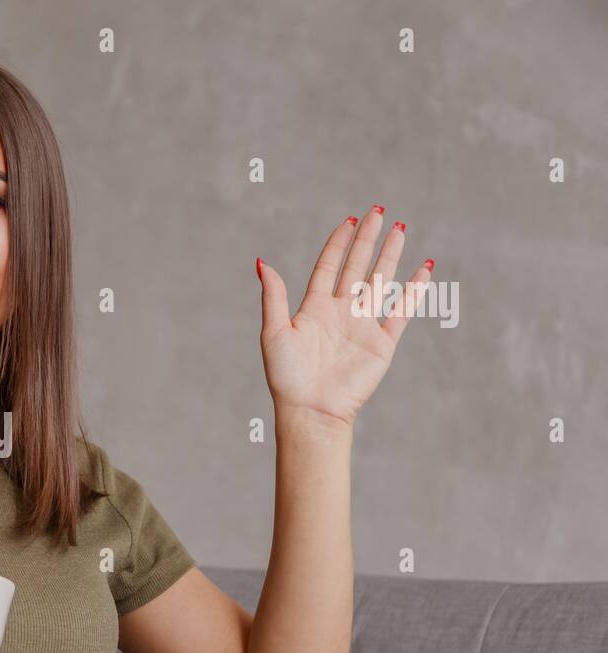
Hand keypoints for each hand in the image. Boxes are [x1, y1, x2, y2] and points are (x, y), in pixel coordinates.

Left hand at [257, 205, 431, 430]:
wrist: (311, 410)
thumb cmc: (287, 376)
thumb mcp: (273, 332)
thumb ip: (274, 296)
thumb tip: (262, 262)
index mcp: (313, 309)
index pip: (329, 267)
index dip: (339, 243)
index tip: (350, 219)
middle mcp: (340, 313)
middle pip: (356, 267)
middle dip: (367, 239)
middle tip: (378, 210)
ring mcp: (363, 326)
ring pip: (379, 281)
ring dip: (390, 255)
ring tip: (401, 228)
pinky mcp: (382, 343)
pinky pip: (401, 311)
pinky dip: (413, 290)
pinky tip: (423, 268)